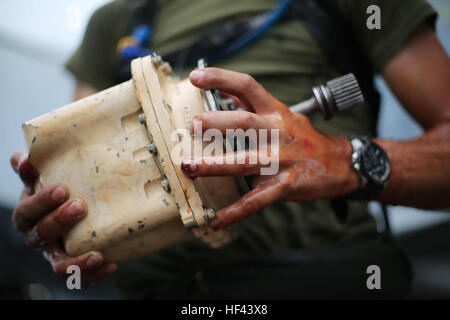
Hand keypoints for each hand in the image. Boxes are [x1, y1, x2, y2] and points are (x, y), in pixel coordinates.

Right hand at [10, 151, 116, 285]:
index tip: (62, 188)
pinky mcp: (72, 264)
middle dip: (59, 220)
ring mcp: (54, 252)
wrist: (75, 207)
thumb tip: (27, 157)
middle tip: (80, 206)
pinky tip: (111, 263)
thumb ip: (34, 167)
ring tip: (98, 254)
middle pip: (41, 234)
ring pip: (59, 264)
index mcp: (28, 214)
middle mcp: (38, 236)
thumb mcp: (45, 175)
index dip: (41, 201)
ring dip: (77, 260)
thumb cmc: (59, 189)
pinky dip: (93, 274)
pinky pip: (79, 276)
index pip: (27, 211)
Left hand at [184, 68, 358, 229]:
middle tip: (192, 126)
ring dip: (215, 165)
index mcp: (275, 112)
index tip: (195, 77)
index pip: (247, 86)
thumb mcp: (282, 114)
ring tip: (190, 167)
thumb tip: (225, 92)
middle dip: (215, 123)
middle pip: (244, 121)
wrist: (341, 163)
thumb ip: (253, 104)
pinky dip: (236, 212)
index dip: (221, 78)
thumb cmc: (305, 138)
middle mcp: (277, 132)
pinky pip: (258, 200)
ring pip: (246, 160)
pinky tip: (217, 220)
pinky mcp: (285, 185)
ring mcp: (281, 160)